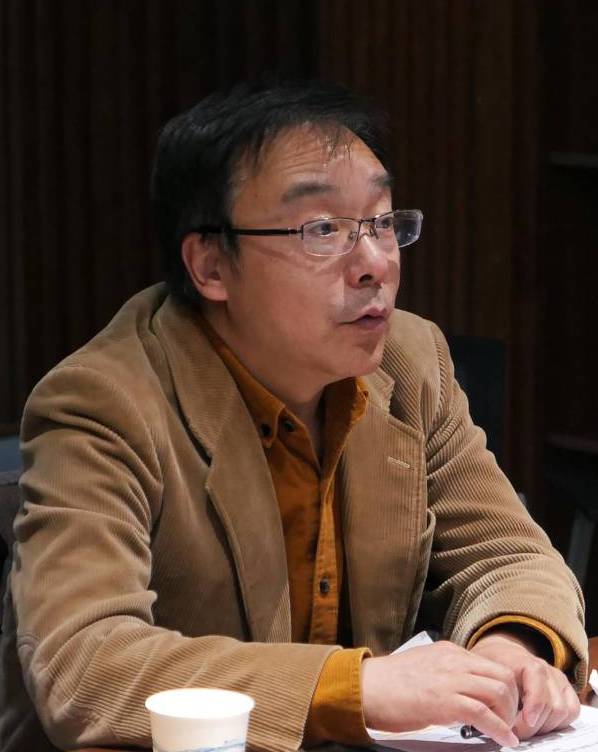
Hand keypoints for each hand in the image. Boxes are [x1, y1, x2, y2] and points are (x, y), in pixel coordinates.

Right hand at [361, 640, 519, 746]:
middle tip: (509, 720)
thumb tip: (462, 691)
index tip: (505, 707)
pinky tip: (504, 740)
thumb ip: (444, 672)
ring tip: (505, 731)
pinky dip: (500, 729)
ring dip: (509, 715)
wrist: (366, 686)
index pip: (490, 665)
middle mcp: (454, 660)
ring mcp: (450, 678)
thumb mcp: (423, 666)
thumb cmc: (388, 682)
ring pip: (499, 690)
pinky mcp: (444, 700)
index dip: (504, 688)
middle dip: (514, 701)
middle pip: (503, 675)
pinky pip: (484, 713)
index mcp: (449, 651)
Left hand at [470, 631, 579, 739]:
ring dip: (545, 726)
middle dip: (534, 725)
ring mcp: (556, 678)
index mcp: (524, 660)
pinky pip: (572, 710)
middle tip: (516, 732)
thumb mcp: (484, 674)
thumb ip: (491, 692)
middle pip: (552, 705)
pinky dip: (559, 723)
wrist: (500, 654)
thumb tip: (494, 719)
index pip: (538, 682)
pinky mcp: (564, 689)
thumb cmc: (490, 665)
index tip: (523, 723)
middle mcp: (544, 668)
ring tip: (525, 729)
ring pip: (563, 710)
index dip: (534, 706)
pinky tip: (540, 724)